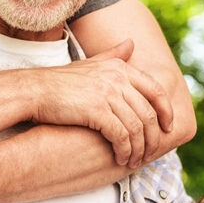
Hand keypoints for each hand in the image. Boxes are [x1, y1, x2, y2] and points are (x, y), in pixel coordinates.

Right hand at [32, 39, 172, 167]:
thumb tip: (131, 42)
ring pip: (137, 128)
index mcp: (119, 67)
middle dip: (153, 138)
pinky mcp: (97, 111)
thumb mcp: (90, 63)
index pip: (156, 91)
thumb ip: (113, 55)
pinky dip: (125, 150)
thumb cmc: (60, 80)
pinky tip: (120, 158)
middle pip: (149, 113)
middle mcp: (117, 78)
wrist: (35, 90)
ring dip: (138, 149)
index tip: (167, 129)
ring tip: (133, 160)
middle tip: (148, 153)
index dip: (166, 112)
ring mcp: (108, 93)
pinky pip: (121, 136)